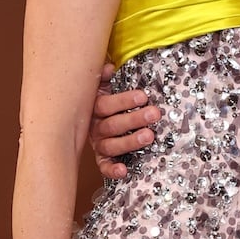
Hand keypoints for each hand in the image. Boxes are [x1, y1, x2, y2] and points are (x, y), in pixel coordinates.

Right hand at [91, 61, 160, 180]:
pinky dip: (111, 170)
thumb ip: (104, 76)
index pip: (106, 105)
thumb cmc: (104, 99)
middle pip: (112, 125)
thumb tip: (109, 67)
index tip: (143, 96)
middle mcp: (94, 126)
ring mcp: (98, 143)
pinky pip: (104, 166)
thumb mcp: (102, 85)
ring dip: (130, 142)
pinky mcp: (102, 158)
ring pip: (111, 145)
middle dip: (134, 119)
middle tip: (154, 114)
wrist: (85, 118)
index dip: (124, 101)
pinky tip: (123, 170)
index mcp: (94, 108)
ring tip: (149, 136)